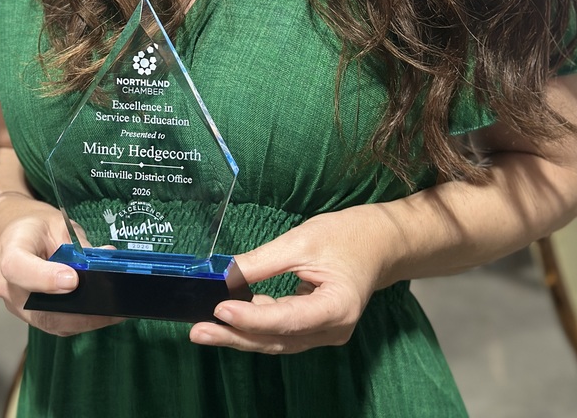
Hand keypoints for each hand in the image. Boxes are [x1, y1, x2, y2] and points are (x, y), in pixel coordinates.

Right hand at [0, 201, 124, 336]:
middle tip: (109, 306)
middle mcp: (7, 286)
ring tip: (113, 313)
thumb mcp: (57, 223)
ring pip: (48, 322)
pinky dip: (77, 321)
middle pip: (38, 309)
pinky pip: (52, 324)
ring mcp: (15, 306)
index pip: (19, 269)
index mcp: (10, 252)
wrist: (10, 236)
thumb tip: (106, 260)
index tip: (73, 281)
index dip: (45, 278)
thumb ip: (78, 246)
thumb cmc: (34, 227)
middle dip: (77, 312)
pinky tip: (101, 314)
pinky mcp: (28, 315)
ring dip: (82, 321)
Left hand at [189, 208, 381, 353]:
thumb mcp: (301, 241)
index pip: (286, 320)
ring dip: (240, 334)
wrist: (378, 242)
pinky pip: (281, 332)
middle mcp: (333, 330)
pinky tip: (230, 316)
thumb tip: (224, 276)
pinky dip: (256, 324)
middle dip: (235, 335)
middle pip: (276, 339)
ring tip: (205, 328)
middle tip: (198, 331)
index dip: (251, 318)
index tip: (219, 309)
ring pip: (276, 340)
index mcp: (337, 308)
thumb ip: (262, 262)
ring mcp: (325, 333)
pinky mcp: (316, 328)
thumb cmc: (346, 236)